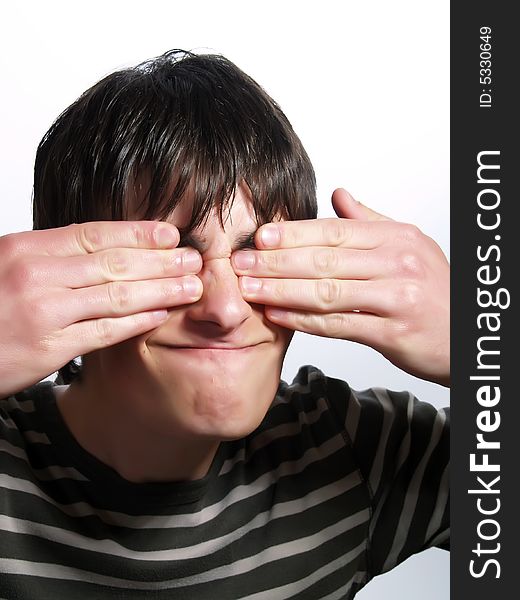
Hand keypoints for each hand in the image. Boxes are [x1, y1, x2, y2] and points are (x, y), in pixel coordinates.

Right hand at [0, 221, 201, 397]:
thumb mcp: (8, 266)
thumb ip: (52, 259)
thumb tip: (103, 253)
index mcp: (25, 248)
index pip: (94, 234)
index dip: (137, 233)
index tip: (170, 234)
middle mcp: (36, 276)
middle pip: (113, 263)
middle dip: (160, 260)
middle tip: (195, 259)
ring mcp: (44, 312)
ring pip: (116, 295)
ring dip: (160, 290)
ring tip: (191, 286)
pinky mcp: (48, 348)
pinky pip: (104, 331)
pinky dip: (137, 322)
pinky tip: (161, 315)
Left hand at [232, 189, 449, 386]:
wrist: (464, 334)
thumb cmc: (433, 290)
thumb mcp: (409, 245)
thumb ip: (370, 220)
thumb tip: (338, 195)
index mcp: (396, 238)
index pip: (334, 231)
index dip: (293, 233)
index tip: (259, 236)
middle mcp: (397, 264)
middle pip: (324, 259)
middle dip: (276, 261)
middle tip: (240, 263)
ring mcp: (396, 299)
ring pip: (327, 292)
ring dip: (282, 291)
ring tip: (249, 289)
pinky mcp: (393, 333)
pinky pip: (339, 325)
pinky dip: (304, 322)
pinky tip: (277, 317)